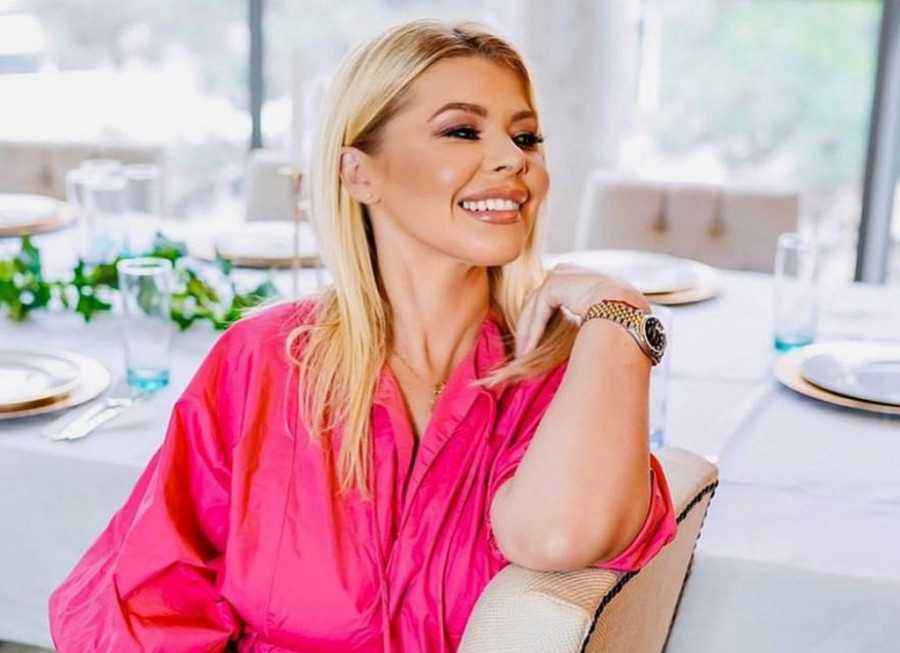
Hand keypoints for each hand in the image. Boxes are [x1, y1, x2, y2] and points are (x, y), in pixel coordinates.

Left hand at [515, 264, 648, 356]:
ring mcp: (563, 273)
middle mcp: (572, 270)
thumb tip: (581, 337)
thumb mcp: (605, 316)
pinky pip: (539, 310)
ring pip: (537, 306)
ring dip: (527, 332)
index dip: (542, 320)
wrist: (627, 311)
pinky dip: (532, 331)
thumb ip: (588, 319)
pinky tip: (527, 349)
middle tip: (522, 350)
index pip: (555, 297)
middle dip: (530, 326)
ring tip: (522, 354)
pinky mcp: (555, 283)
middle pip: (542, 300)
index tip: (535, 342)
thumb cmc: (624, 321)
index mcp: (584, 276)